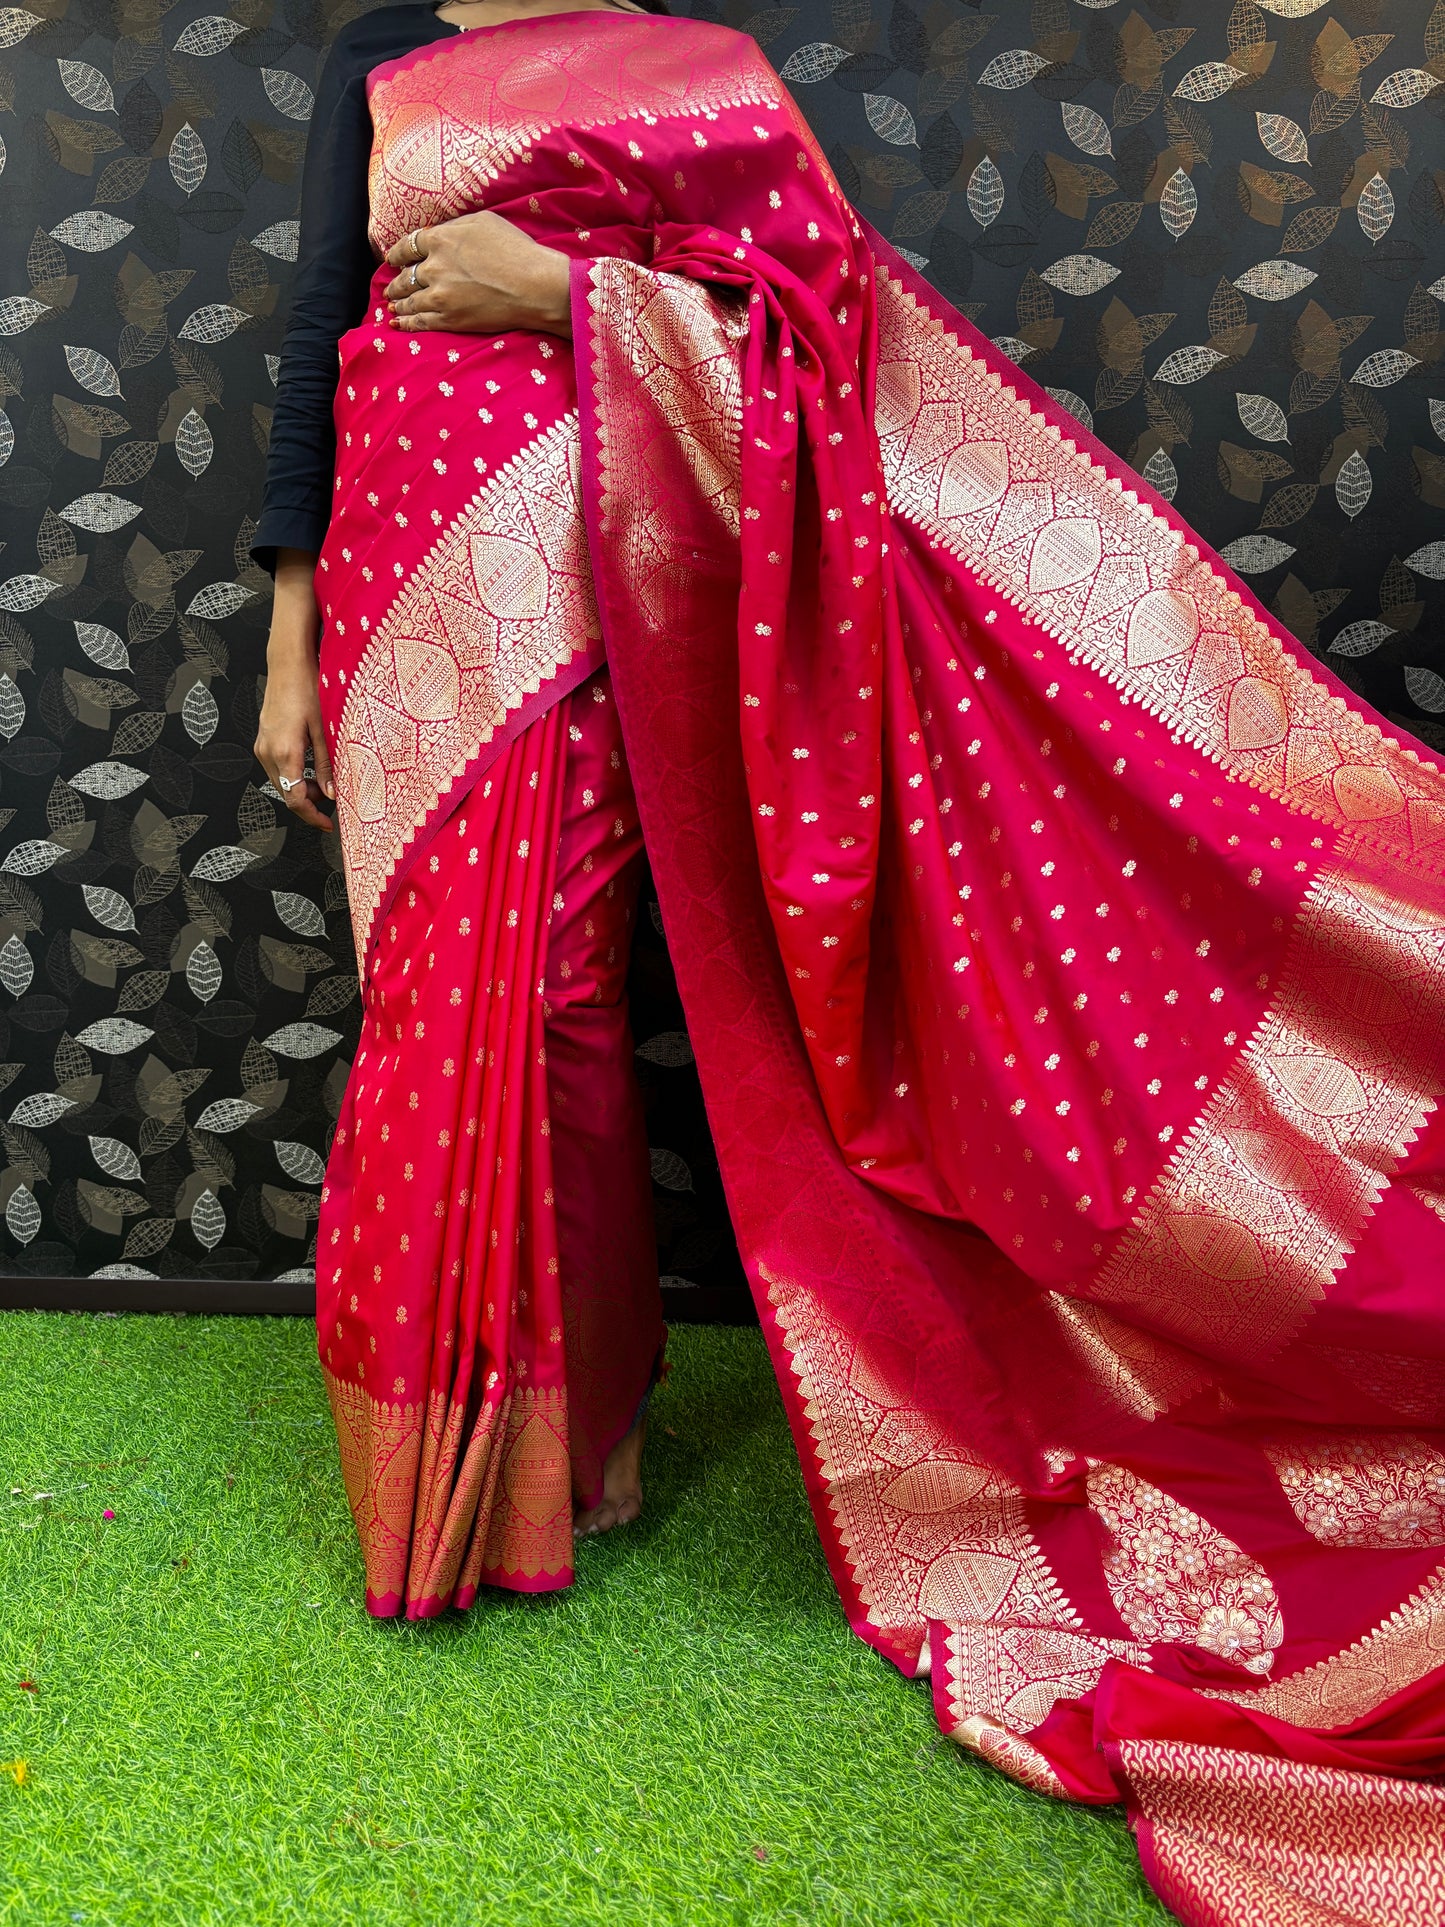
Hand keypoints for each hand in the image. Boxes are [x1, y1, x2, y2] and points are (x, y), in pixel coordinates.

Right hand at [254, 548, 334, 832]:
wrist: (287, 662)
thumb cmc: (309, 689)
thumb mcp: (325, 729)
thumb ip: (328, 765)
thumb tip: (333, 795)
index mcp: (284, 753)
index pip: (295, 799)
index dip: (312, 816)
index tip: (329, 824)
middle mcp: (267, 752)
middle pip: (286, 793)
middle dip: (309, 804)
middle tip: (333, 806)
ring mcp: (262, 745)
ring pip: (281, 780)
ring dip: (302, 788)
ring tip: (327, 785)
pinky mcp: (263, 738)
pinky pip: (277, 767)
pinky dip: (295, 774)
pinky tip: (313, 768)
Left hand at [383, 212, 571, 336]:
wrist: (533, 286)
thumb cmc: (515, 250)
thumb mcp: (483, 222)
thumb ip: (455, 227)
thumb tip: (441, 233)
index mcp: (440, 240)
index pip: (408, 245)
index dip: (398, 253)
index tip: (393, 258)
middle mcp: (434, 267)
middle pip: (405, 276)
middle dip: (395, 282)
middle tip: (390, 287)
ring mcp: (440, 296)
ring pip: (409, 300)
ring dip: (398, 302)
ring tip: (392, 305)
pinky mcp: (449, 320)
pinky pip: (420, 322)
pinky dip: (406, 323)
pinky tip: (397, 324)